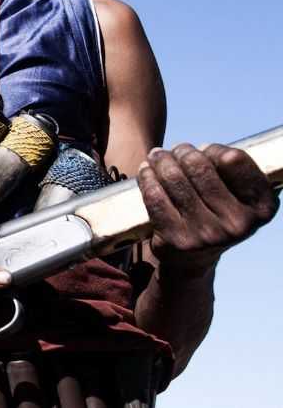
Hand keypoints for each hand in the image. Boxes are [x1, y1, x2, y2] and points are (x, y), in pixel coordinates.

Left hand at [139, 143, 277, 273]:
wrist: (194, 258)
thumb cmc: (215, 213)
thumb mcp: (235, 194)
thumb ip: (226, 170)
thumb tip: (199, 149)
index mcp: (261, 206)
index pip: (234, 160)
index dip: (215, 150)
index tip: (204, 149)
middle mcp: (239, 223)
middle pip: (199, 167)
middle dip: (183, 152)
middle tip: (176, 150)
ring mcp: (207, 234)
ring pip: (174, 179)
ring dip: (161, 160)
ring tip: (157, 156)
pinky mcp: (177, 240)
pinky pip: (155, 197)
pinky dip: (147, 178)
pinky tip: (146, 171)